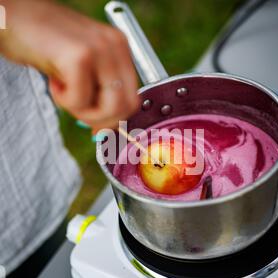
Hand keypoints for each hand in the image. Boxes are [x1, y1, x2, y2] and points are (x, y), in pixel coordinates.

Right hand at [0, 0, 138, 132]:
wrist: (14, 16)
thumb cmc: (46, 44)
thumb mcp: (84, 70)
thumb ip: (100, 95)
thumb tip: (105, 129)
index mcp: (120, 49)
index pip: (134, 99)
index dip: (116, 120)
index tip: (97, 127)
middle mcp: (116, 46)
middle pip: (126, 107)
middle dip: (100, 121)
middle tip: (77, 109)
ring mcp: (100, 49)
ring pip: (110, 108)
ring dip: (84, 113)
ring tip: (65, 94)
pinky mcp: (80, 55)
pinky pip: (80, 100)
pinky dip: (64, 101)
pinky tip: (55, 82)